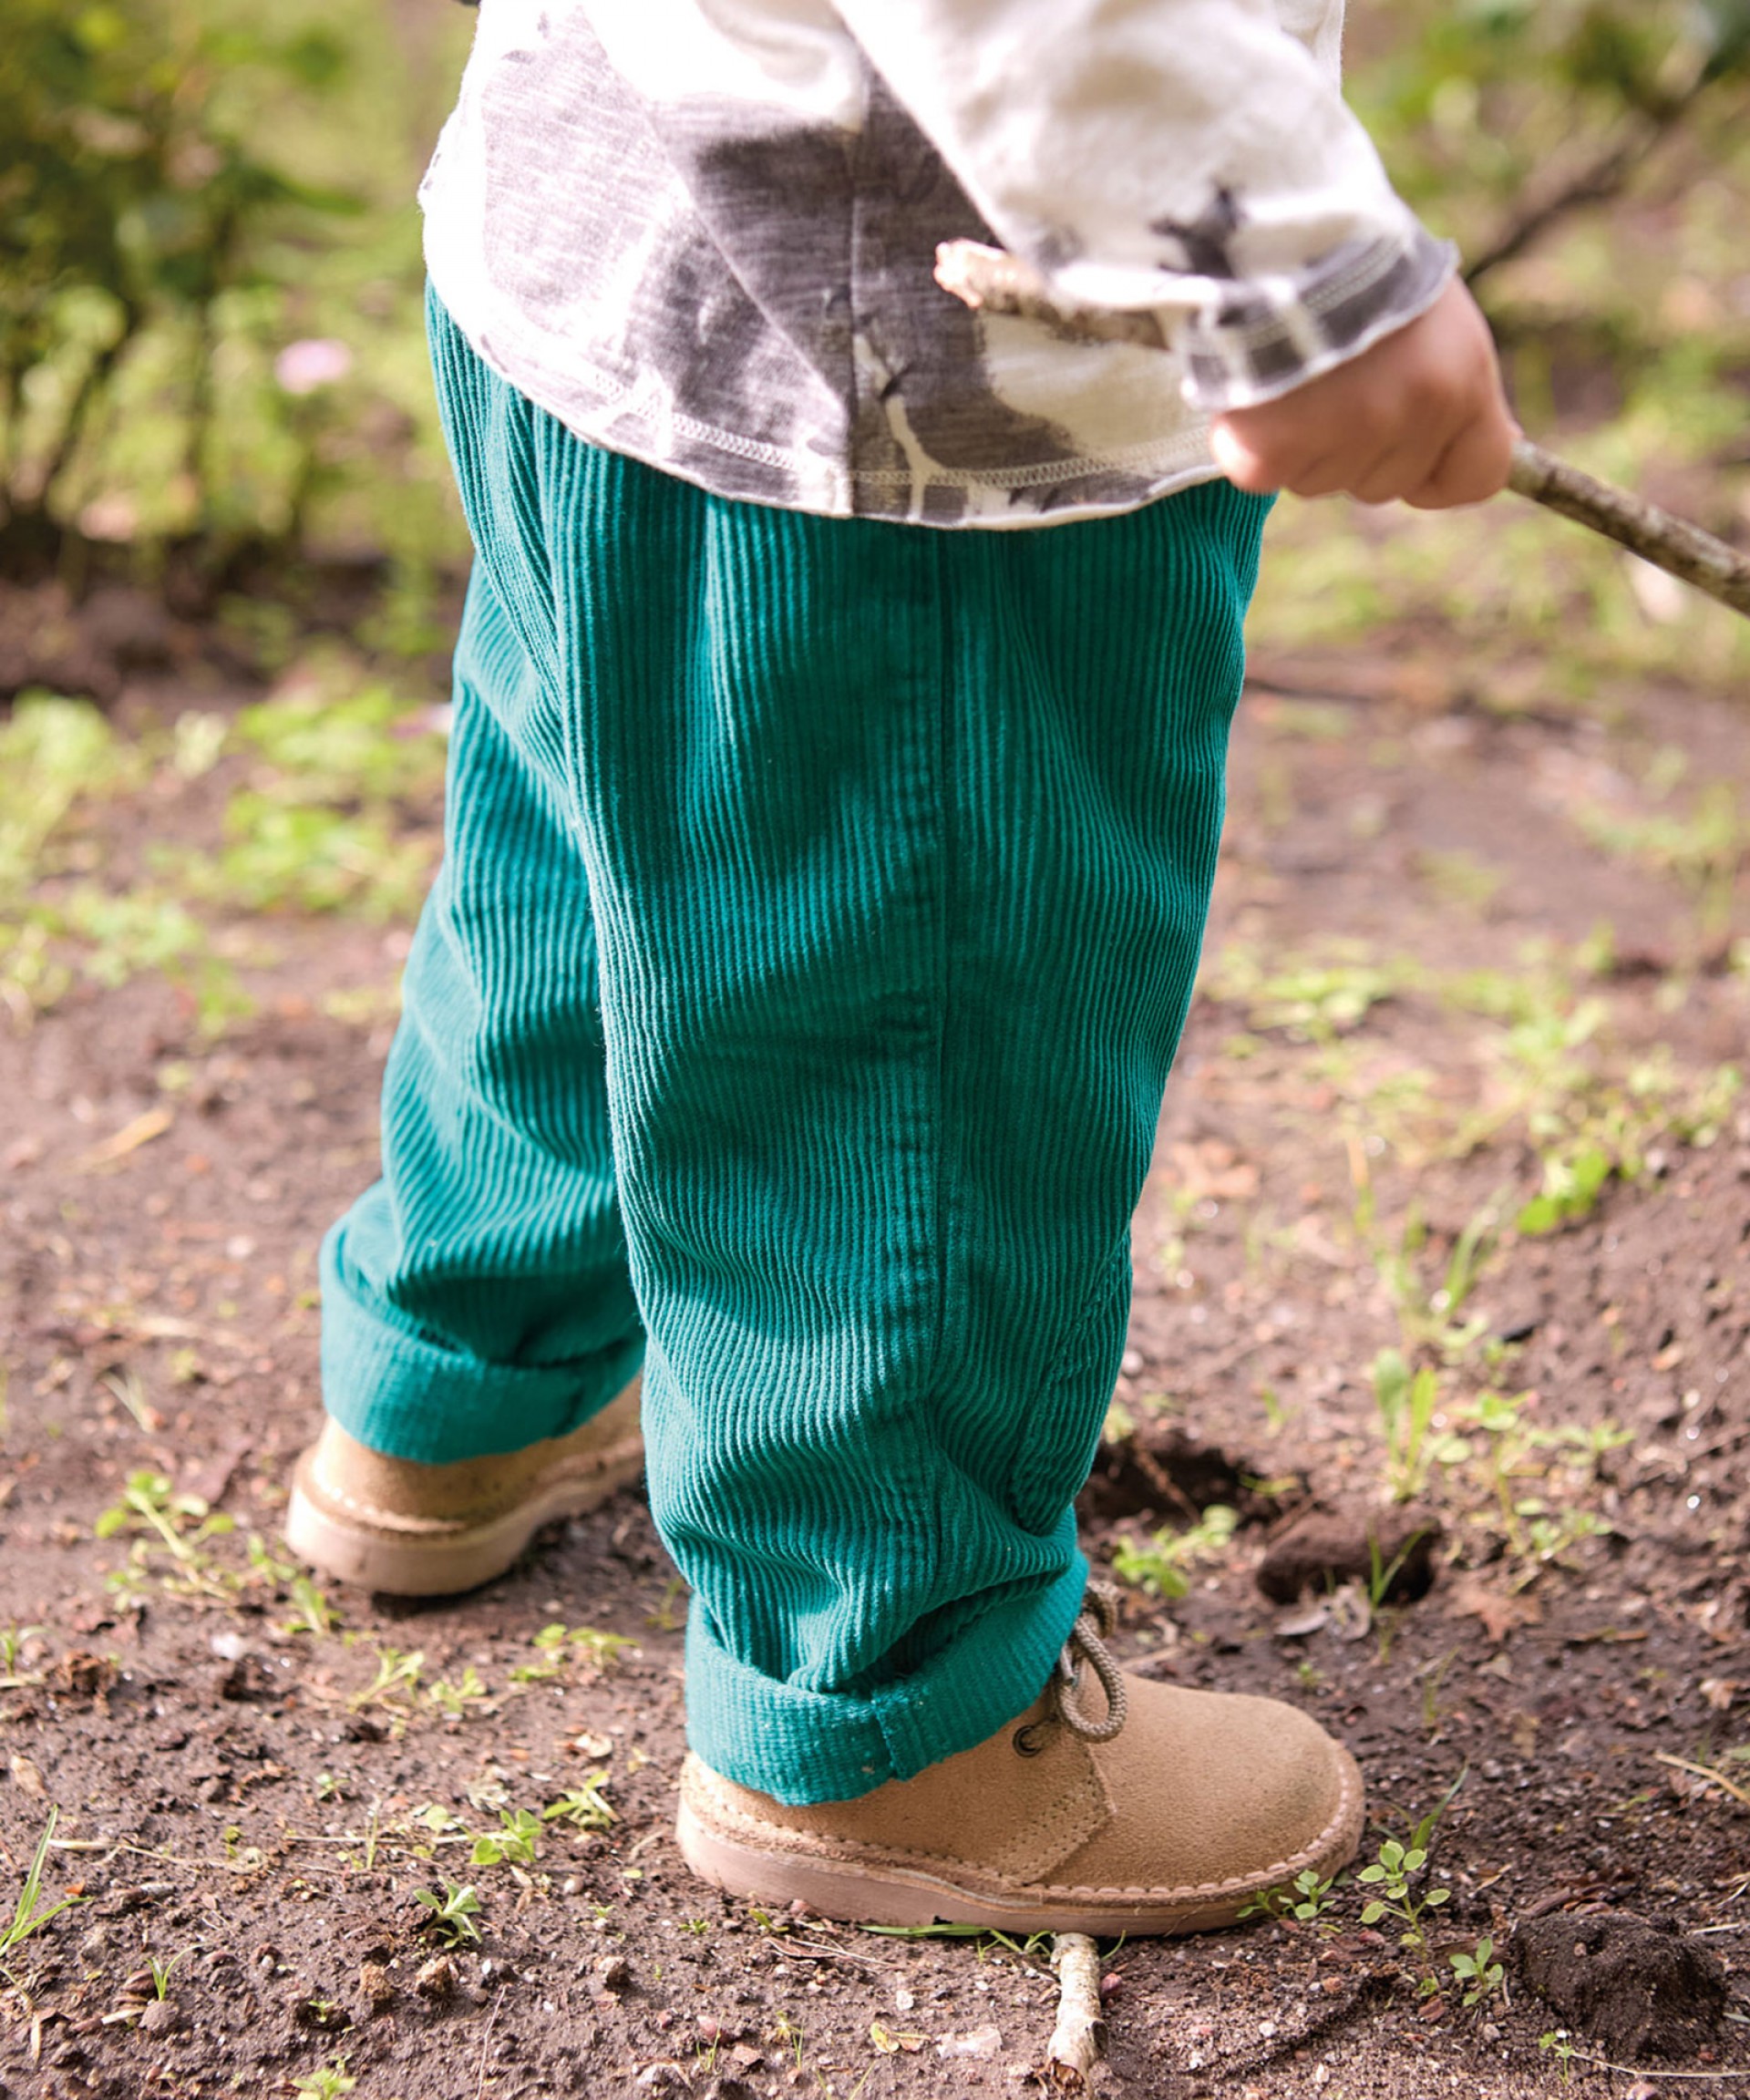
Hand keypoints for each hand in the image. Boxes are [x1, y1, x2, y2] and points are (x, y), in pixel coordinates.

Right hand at [1208, 278, 1516, 509]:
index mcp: (1461, 378)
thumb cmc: (1357, 262)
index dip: (1440, 475)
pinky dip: (1249, 444)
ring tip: (1289, 373)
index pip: (1477, 475)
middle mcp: (1412, 412)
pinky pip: (1263, 475)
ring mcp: (1344, 433)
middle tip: (1331, 379)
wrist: (1272, 225)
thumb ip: (1456, 387)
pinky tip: (1252, 394)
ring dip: (1302, 444)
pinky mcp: (1273, 449)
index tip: (1414, 460)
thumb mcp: (1435, 317)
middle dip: (1355, 449)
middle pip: (1384, 484)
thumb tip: (1502, 449)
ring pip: (1320, 482)